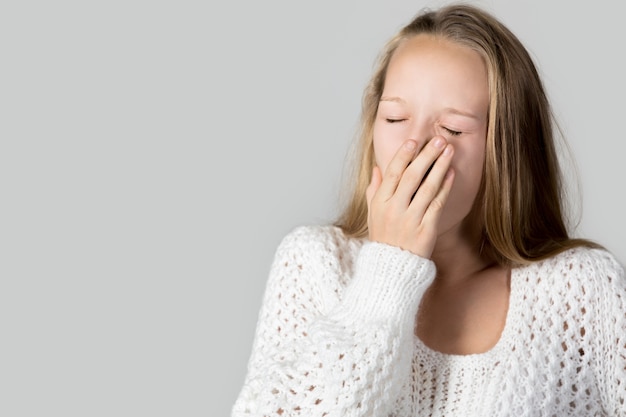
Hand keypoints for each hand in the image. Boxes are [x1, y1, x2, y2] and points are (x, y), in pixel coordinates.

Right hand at [366, 136, 454, 257]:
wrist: (392, 269)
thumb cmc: (383, 239)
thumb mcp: (372, 214)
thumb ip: (374, 190)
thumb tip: (377, 168)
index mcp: (380, 203)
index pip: (392, 173)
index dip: (404, 155)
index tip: (414, 140)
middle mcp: (395, 209)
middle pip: (412, 176)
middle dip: (426, 155)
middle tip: (438, 140)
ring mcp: (411, 219)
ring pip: (428, 187)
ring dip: (440, 166)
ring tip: (449, 151)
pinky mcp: (426, 230)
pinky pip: (438, 204)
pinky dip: (445, 187)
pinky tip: (451, 174)